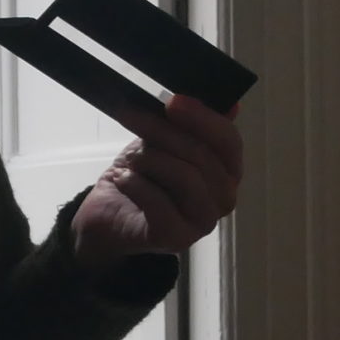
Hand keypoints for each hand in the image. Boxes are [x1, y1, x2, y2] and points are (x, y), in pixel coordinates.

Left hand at [71, 93, 244, 269]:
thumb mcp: (164, 142)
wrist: (107, 215)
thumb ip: (192, 125)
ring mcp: (203, 222)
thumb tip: (232, 105)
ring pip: (185, 178)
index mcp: (227, 172)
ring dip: (150, 160)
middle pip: (202, 156)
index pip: (228, 142)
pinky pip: (159, 203)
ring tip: (130, 160)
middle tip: (133, 117)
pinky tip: (122, 179)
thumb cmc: (142, 177)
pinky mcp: (177, 238)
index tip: (172, 101)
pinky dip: (136, 185)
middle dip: (164, 133)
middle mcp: (224, 199)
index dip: (203, 118)